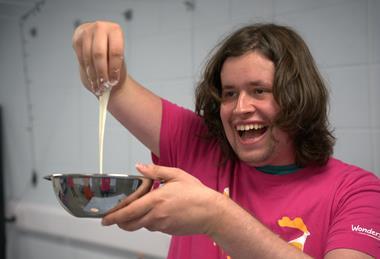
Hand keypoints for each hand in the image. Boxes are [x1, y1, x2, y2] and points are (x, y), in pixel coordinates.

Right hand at [72, 21, 125, 95]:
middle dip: (102, 73)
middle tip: (105, 85)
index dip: (114, 69)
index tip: (114, 80)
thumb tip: (108, 81)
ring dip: (93, 75)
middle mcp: (101, 27)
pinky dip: (87, 71)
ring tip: (99, 86)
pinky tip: (92, 79)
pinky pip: (81, 58)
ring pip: (88, 57)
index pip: (115, 51)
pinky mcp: (76, 39)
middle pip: (99, 54)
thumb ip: (115, 67)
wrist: (103, 55)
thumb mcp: (120, 62)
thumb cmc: (114, 59)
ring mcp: (86, 31)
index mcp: (115, 30)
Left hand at [101, 164, 222, 235]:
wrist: (212, 213)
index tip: (105, 218)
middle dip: (119, 222)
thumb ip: (155, 171)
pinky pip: (154, 227)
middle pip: (129, 224)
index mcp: (156, 200)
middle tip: (114, 218)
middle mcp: (156, 215)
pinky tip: (159, 211)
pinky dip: (150, 220)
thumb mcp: (176, 175)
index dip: (113, 216)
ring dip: (135, 220)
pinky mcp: (168, 231)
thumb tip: (139, 167)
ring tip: (138, 210)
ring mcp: (162, 225)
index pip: (128, 212)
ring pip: (141, 225)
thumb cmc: (197, 194)